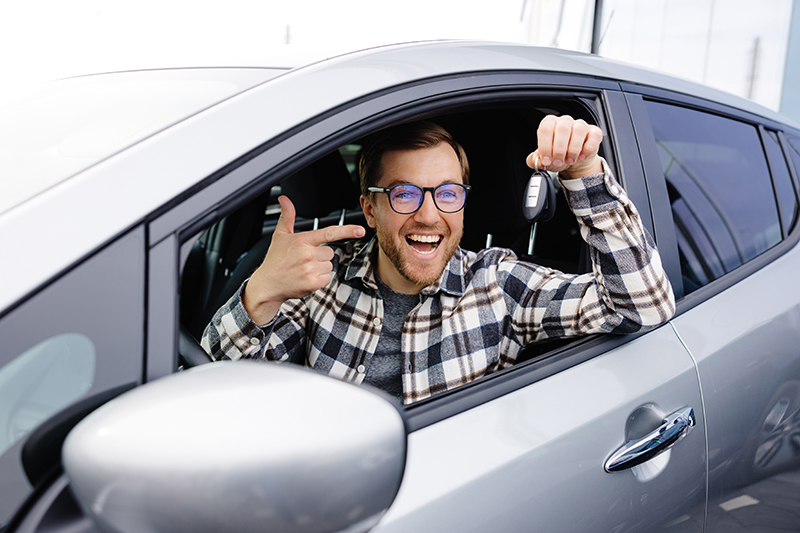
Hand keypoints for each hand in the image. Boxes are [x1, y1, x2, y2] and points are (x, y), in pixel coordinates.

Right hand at [243, 196, 364, 324]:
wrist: (267, 285)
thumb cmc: (274, 260)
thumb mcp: (280, 236)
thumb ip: (287, 216)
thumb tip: (284, 199)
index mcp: (302, 240)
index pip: (329, 233)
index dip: (347, 230)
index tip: (360, 230)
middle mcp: (307, 254)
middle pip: (330, 252)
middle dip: (320, 256)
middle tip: (304, 260)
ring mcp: (310, 269)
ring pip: (329, 266)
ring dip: (320, 268)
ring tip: (303, 270)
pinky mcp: (313, 283)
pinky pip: (327, 278)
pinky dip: (319, 280)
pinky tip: (305, 278)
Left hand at [526, 115, 603, 178]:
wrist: (574, 162)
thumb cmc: (557, 156)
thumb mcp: (544, 160)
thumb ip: (535, 160)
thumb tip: (535, 161)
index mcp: (550, 124)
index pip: (546, 128)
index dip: (545, 146)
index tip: (546, 160)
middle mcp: (565, 121)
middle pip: (562, 128)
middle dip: (559, 149)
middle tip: (558, 162)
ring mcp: (580, 125)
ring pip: (578, 130)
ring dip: (573, 150)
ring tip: (569, 160)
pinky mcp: (594, 132)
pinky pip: (593, 137)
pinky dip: (587, 150)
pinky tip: (581, 157)